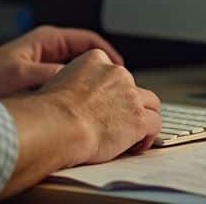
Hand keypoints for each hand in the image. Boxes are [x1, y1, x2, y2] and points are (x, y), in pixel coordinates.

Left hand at [0, 25, 123, 96]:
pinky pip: (66, 85)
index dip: (109, 55)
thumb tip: (79, 80)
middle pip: (88, 57)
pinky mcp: (39, 80)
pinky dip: (77, 94)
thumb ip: (50, 74)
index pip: (90, 41)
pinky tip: (81, 109)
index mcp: (48, 39)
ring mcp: (44, 64)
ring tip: (105, 101)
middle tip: (117, 89)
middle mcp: (48, 49)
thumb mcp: (22, 75)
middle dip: (103, 72)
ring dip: (91, 85)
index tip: (121, 71)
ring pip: (78, 73)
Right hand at [40, 49, 160, 163]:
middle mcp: (117, 73)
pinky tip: (135, 146)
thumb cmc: (50, 110)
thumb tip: (72, 98)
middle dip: (128, 105)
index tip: (106, 105)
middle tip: (117, 122)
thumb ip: (73, 84)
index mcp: (95, 60)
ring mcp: (131, 95)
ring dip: (144, 117)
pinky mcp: (139, 118)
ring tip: (132, 134)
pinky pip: (155, 124)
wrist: (59, 124)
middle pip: (133, 87)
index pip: (113, 72)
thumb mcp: (57, 82)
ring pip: (151, 103)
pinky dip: (148, 136)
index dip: (111, 90)